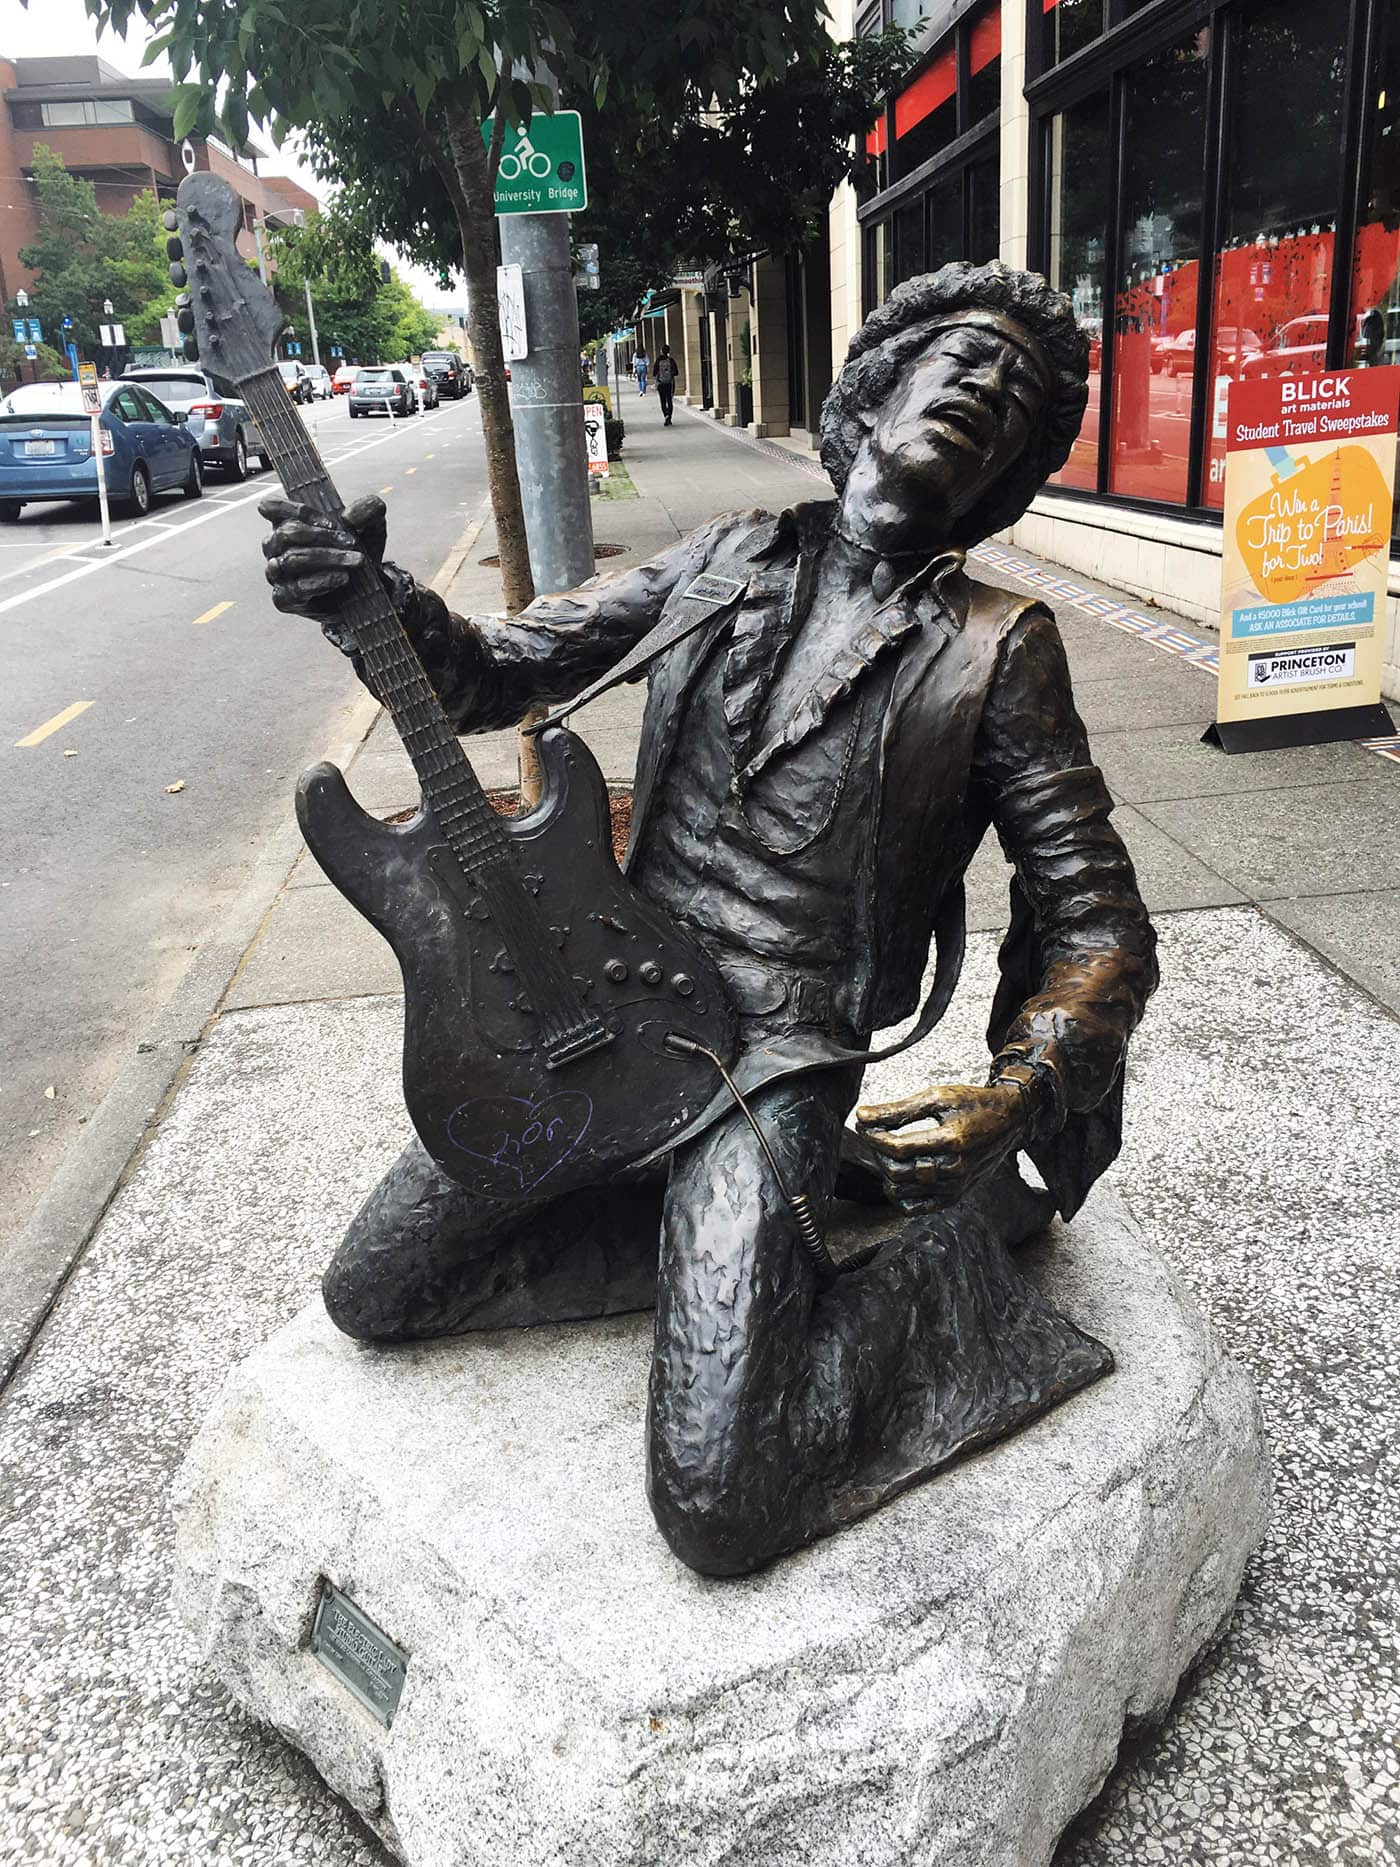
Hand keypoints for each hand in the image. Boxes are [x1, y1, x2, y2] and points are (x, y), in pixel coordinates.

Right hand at [260, 493, 387, 636]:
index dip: (298, 511)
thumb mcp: (370, 527)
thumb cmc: (357, 554)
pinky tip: (342, 578)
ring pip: (291, 560)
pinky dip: (321, 582)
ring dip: (327, 558)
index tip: (331, 522)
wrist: (367, 591)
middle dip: (321, 536)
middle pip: (286, 534)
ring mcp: (277, 574)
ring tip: (355, 561)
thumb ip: (367, 510)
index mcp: (287, 524)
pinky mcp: (284, 599)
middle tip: (351, 542)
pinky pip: (295, 589)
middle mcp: (276, 548)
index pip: (272, 508)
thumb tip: (350, 516)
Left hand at [853, 1081, 1028, 1209]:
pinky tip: (899, 1176)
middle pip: (897, 1171)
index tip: (864, 1124)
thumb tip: (863, 1115)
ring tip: (887, 1154)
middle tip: (875, 1135)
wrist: (1008, 1119)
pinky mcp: (955, 1196)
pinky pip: (918, 1208)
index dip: (873, 1136)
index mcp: (951, 1141)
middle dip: (878, 1152)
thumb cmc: (975, 1104)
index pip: (898, 1147)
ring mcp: (955, 1186)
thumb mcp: (937, 1097)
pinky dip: (901, 1195)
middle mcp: (954, 1168)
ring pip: (903, 1191)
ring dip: (886, 1173)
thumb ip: (898, 1109)